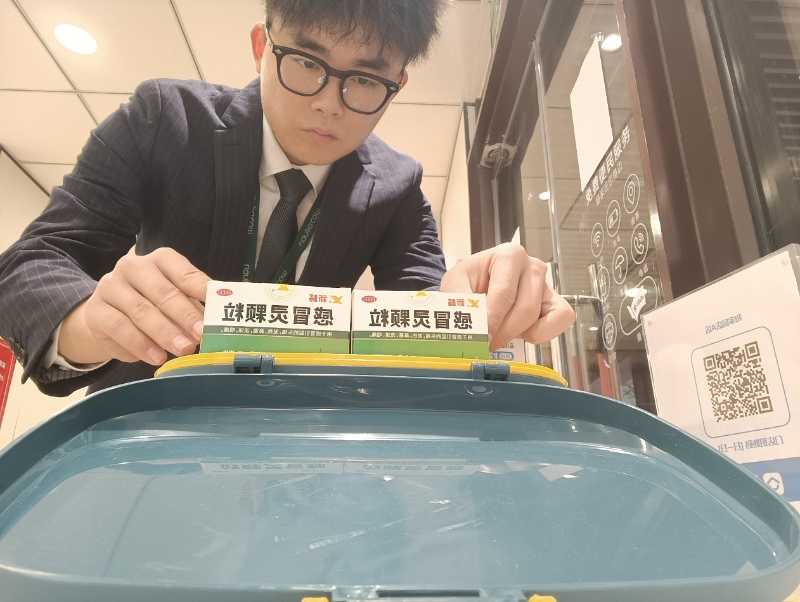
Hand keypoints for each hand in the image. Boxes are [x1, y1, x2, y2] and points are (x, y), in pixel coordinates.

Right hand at [59, 248, 210, 365]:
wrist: (106, 319)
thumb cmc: (152, 306)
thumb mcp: (175, 302)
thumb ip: (194, 307)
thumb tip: (218, 322)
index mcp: (161, 260)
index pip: (184, 272)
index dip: (202, 290)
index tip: (218, 307)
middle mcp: (134, 267)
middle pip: (163, 292)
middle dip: (185, 316)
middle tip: (201, 335)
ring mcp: (112, 287)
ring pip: (142, 311)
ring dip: (166, 333)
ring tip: (184, 349)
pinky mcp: (96, 311)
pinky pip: (120, 328)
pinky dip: (141, 344)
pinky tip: (157, 357)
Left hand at [439, 243, 574, 350]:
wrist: (477, 282)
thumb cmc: (468, 282)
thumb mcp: (454, 286)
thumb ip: (459, 304)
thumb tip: (468, 332)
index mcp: (509, 255)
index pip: (504, 294)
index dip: (492, 322)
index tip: (481, 341)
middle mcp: (533, 266)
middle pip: (524, 310)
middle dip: (503, 333)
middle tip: (484, 345)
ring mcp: (547, 285)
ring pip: (538, 319)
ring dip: (516, 335)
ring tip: (497, 336)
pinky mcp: (556, 303)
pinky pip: (560, 322)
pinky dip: (541, 334)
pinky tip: (520, 333)